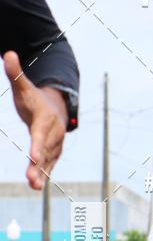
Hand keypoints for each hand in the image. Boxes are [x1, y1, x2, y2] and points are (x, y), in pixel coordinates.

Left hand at [3, 50, 67, 189]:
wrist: (56, 107)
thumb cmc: (35, 98)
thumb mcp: (23, 87)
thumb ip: (15, 74)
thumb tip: (8, 54)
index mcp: (46, 118)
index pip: (40, 134)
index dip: (38, 146)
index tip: (33, 157)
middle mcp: (54, 133)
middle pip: (45, 151)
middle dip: (39, 165)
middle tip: (31, 179)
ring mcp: (55, 144)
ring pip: (48, 161)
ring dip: (41, 174)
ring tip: (33, 186)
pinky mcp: (53, 152)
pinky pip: (49, 165)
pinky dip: (43, 175)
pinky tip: (35, 186)